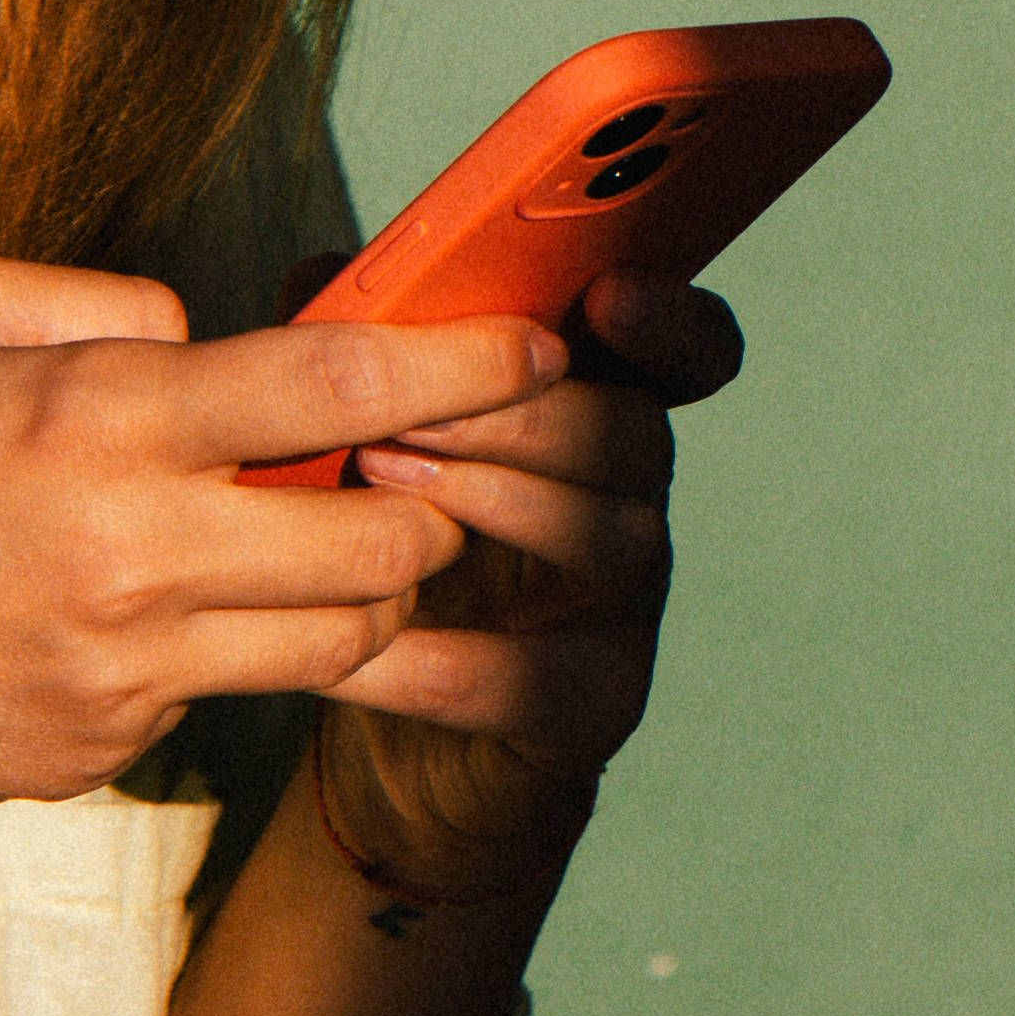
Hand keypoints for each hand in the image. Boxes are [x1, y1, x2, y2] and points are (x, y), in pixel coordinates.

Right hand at [0, 256, 565, 845]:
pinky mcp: (107, 752)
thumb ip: (81, 300)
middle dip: (431, 506)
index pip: (342, 391)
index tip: (533, 347)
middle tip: (407, 471)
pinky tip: (162, 611)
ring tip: (307, 542)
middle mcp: (137, 556)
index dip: (467, 364)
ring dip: (358, 592)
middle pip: (387, 546)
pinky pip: (229, 696)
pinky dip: (234, 651)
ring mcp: (129, 673)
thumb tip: (191, 333)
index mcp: (99, 423)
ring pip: (340, 644)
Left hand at [304, 261, 746, 901]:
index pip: (690, 355)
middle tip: (404, 408)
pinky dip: (434, 657)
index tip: (612, 298)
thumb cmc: (389, 549)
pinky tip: (348, 645)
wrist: (390, 735)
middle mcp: (633, 501)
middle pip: (633, 431)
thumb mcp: (372, 432)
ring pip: (608, 537)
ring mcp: (623, 608)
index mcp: (599, 411)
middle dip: (519, 410)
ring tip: (377, 482)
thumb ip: (364, 350)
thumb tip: (324, 279)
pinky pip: (532, 675)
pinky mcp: (591, 704)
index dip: (672, 324)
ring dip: (493, 502)